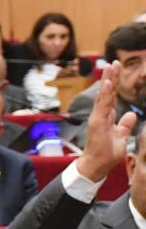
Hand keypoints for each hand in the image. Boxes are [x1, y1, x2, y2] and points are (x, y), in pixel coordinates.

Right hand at [74, 64, 137, 181]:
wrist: (96, 166)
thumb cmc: (106, 155)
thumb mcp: (121, 138)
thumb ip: (125, 125)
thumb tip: (132, 114)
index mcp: (107, 117)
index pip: (112, 97)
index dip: (115, 84)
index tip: (117, 70)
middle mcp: (101, 115)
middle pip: (107, 93)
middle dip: (111, 77)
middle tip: (114, 62)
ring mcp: (98, 118)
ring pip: (104, 96)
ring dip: (107, 80)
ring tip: (110, 67)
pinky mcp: (97, 123)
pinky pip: (102, 106)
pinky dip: (104, 94)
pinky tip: (106, 83)